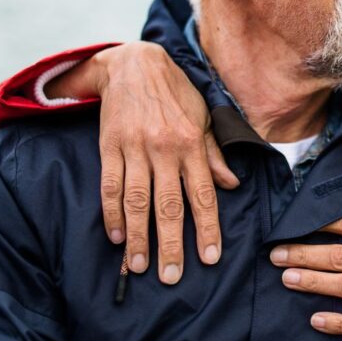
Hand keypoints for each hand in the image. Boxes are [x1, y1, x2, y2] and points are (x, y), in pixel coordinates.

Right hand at [48, 42, 238, 283]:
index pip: (202, 195)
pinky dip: (112, 213)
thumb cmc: (175, 93)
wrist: (134, 63)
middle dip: (170, 244)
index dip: (206, 228)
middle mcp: (165, 149)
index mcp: (192, 144)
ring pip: (137, 201)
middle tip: (171, 276)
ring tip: (138, 266)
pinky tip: (116, 235)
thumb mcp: (203, 118)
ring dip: (138, 237)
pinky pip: (110, 185)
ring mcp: (135, 149)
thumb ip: (214, 155)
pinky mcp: (110, 146)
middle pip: (168, 205)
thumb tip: (231, 185)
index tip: (208, 258)